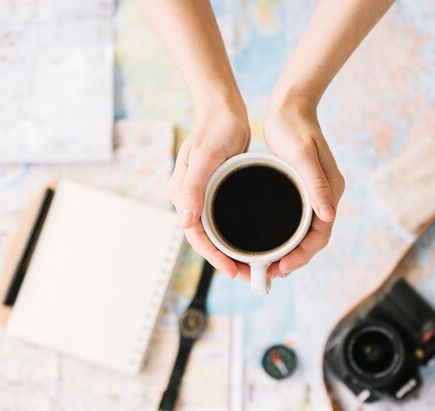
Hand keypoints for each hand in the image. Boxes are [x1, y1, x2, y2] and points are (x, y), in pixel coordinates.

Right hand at [168, 109, 250, 278]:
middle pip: (205, 238)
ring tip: (252, 265)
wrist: (224, 112)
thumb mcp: (205, 156)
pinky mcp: (216, 192)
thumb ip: (193, 187)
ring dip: (231, 250)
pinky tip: (252, 241)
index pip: (195, 234)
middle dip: (224, 259)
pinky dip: (235, 234)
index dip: (213, 256)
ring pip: (215, 232)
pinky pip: (223, 220)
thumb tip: (184, 221)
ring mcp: (203, 196)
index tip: (232, 270)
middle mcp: (190, 199)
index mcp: (182, 193)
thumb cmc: (215, 130)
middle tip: (248, 275)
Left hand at [263, 97, 344, 277]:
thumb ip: (316, 184)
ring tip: (270, 266)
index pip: (321, 234)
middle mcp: (325, 196)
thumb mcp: (303, 155)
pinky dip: (286, 236)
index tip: (283, 267)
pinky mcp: (301, 189)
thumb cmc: (294, 127)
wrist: (290, 106)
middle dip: (296, 259)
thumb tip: (328, 216)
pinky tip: (271, 243)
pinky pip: (297, 220)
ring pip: (305, 232)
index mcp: (331, 191)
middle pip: (314, 238)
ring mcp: (314, 193)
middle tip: (272, 273)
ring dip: (291, 251)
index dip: (303, 254)